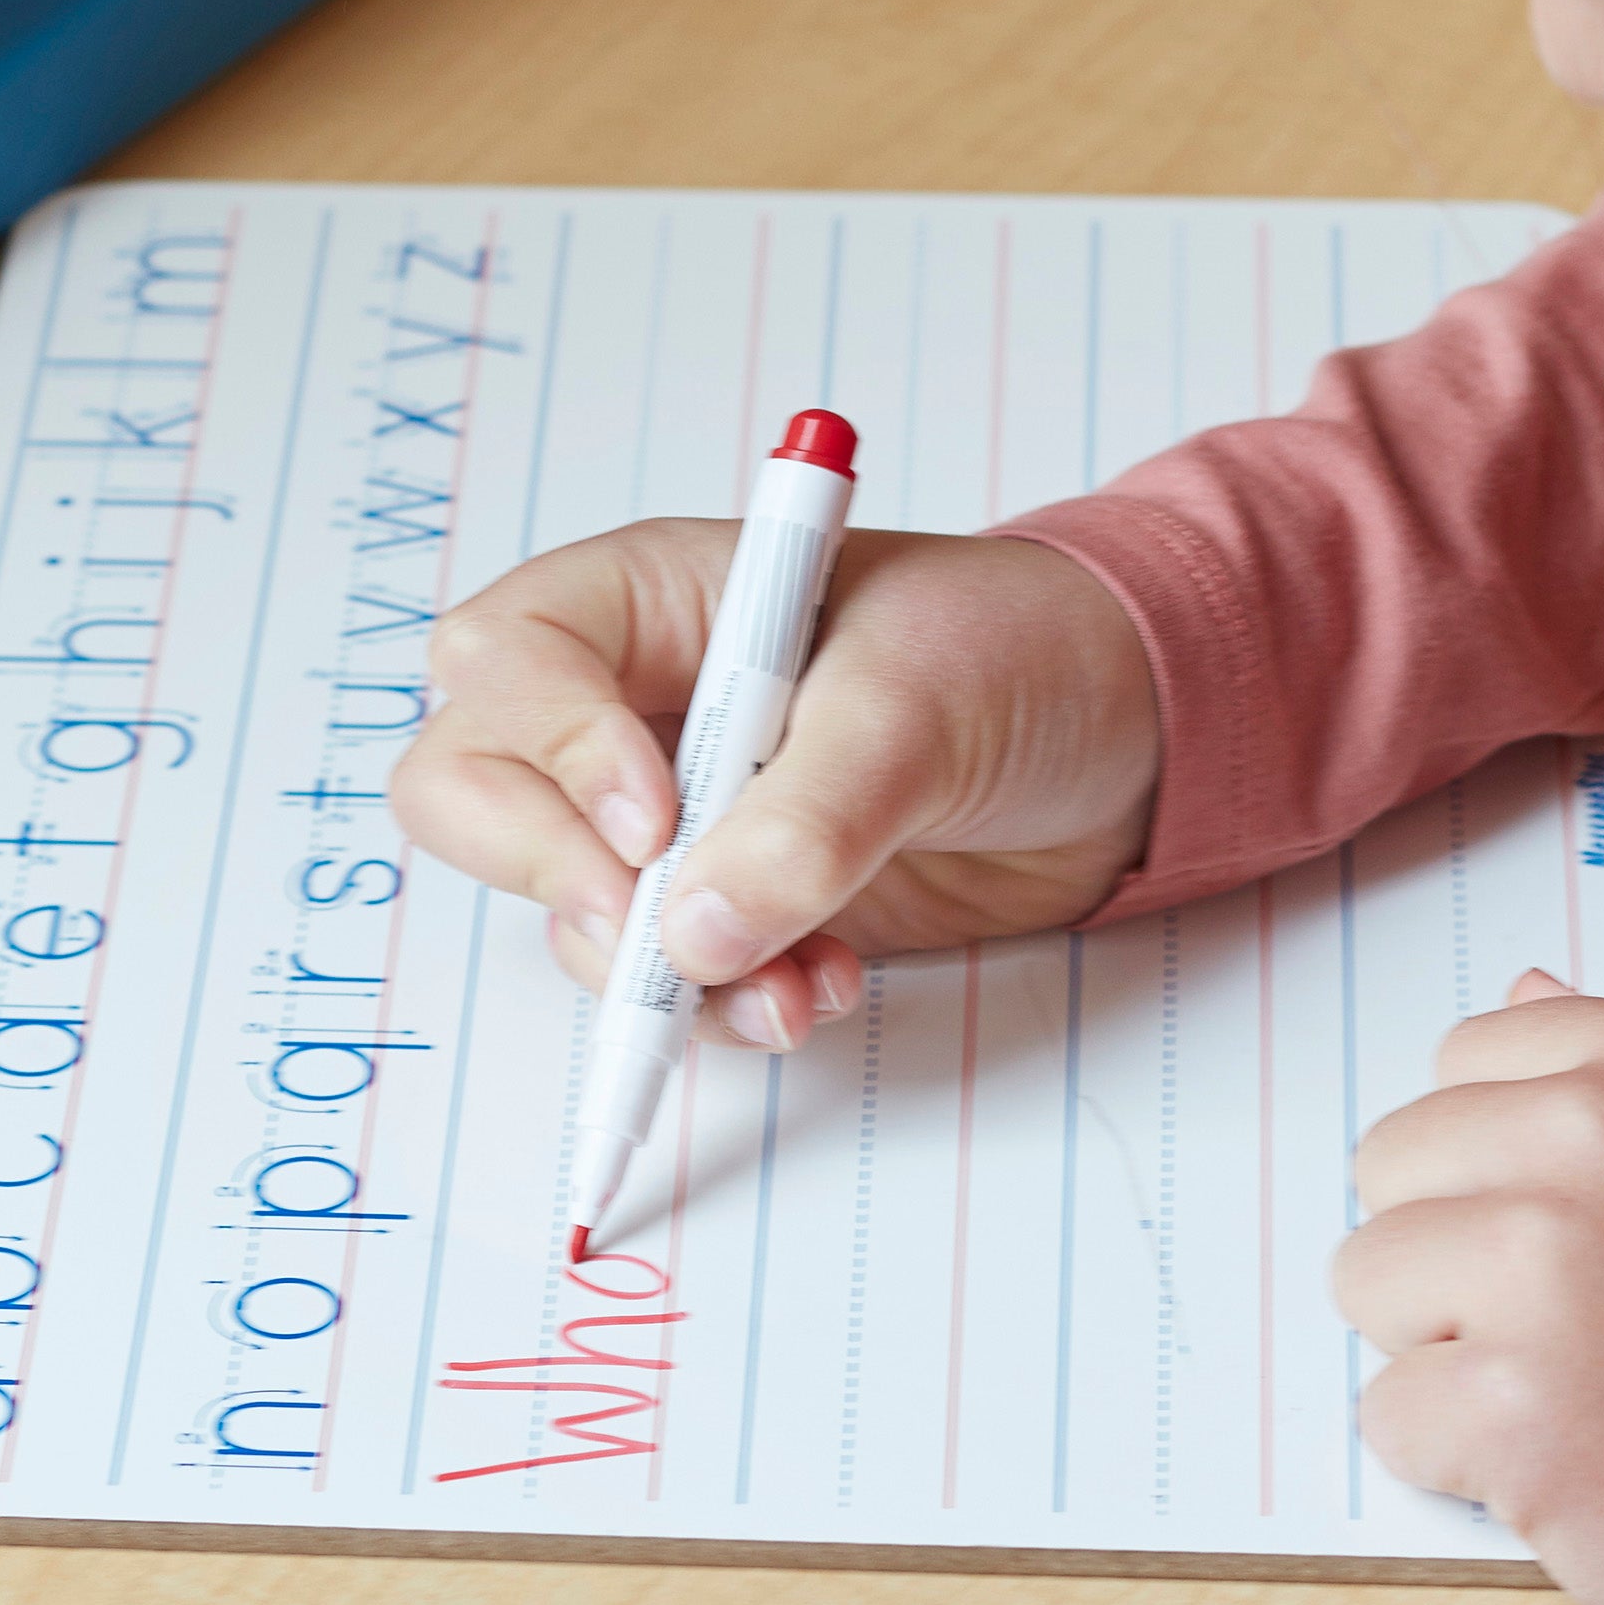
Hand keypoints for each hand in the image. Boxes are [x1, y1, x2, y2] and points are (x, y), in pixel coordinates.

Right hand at [389, 526, 1158, 1048]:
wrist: (1130, 737)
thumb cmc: (1020, 652)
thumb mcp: (918, 710)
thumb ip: (805, 821)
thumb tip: (689, 938)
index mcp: (653, 597)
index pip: (509, 659)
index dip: (554, 748)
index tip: (656, 823)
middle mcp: (632, 700)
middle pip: (473, 786)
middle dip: (550, 871)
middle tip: (644, 928)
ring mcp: (667, 810)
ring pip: (565, 906)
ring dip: (658, 973)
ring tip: (795, 982)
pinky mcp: (719, 902)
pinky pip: (657, 977)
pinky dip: (723, 1007)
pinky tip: (815, 992)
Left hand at [1341, 977, 1603, 1604]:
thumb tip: (1521, 989)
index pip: (1470, 1054)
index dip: (1496, 1155)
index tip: (1569, 1224)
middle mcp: (1598, 1139)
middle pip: (1395, 1164)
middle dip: (1456, 1258)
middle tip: (1587, 1340)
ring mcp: (1544, 1268)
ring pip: (1370, 1280)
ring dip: (1447, 1357)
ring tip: (1587, 1407)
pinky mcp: (1505, 1403)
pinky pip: (1389, 1414)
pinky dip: (1460, 1466)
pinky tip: (1580, 1483)